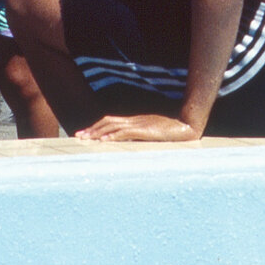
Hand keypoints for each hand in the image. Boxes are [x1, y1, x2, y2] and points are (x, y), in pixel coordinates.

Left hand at [75, 114, 199, 142]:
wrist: (186, 125)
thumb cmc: (173, 131)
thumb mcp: (153, 133)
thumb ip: (142, 136)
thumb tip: (131, 144)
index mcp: (135, 121)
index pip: (111, 121)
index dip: (97, 126)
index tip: (86, 132)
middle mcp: (134, 121)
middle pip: (108, 122)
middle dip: (92, 129)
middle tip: (79, 136)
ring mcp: (139, 124)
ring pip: (113, 126)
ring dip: (98, 132)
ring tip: (86, 139)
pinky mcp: (144, 130)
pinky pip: (125, 133)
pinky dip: (113, 136)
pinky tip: (104, 141)